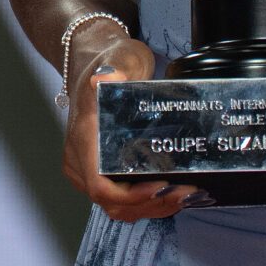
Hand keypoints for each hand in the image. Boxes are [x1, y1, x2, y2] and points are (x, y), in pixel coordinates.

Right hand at [60, 22, 196, 222]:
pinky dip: (145, 203)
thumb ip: (112, 67)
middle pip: (111, 202)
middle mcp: (80, 160)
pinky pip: (120, 199)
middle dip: (150, 205)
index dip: (130, 196)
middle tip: (185, 193)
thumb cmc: (110, 61)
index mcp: (83, 139)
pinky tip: (170, 194)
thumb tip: (104, 78)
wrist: (100, 62)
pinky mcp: (100, 171)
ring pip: (116, 206)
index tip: (160, 186)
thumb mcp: (116, 58)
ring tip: (183, 196)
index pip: (99, 186)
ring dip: (151, 208)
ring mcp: (88, 168)